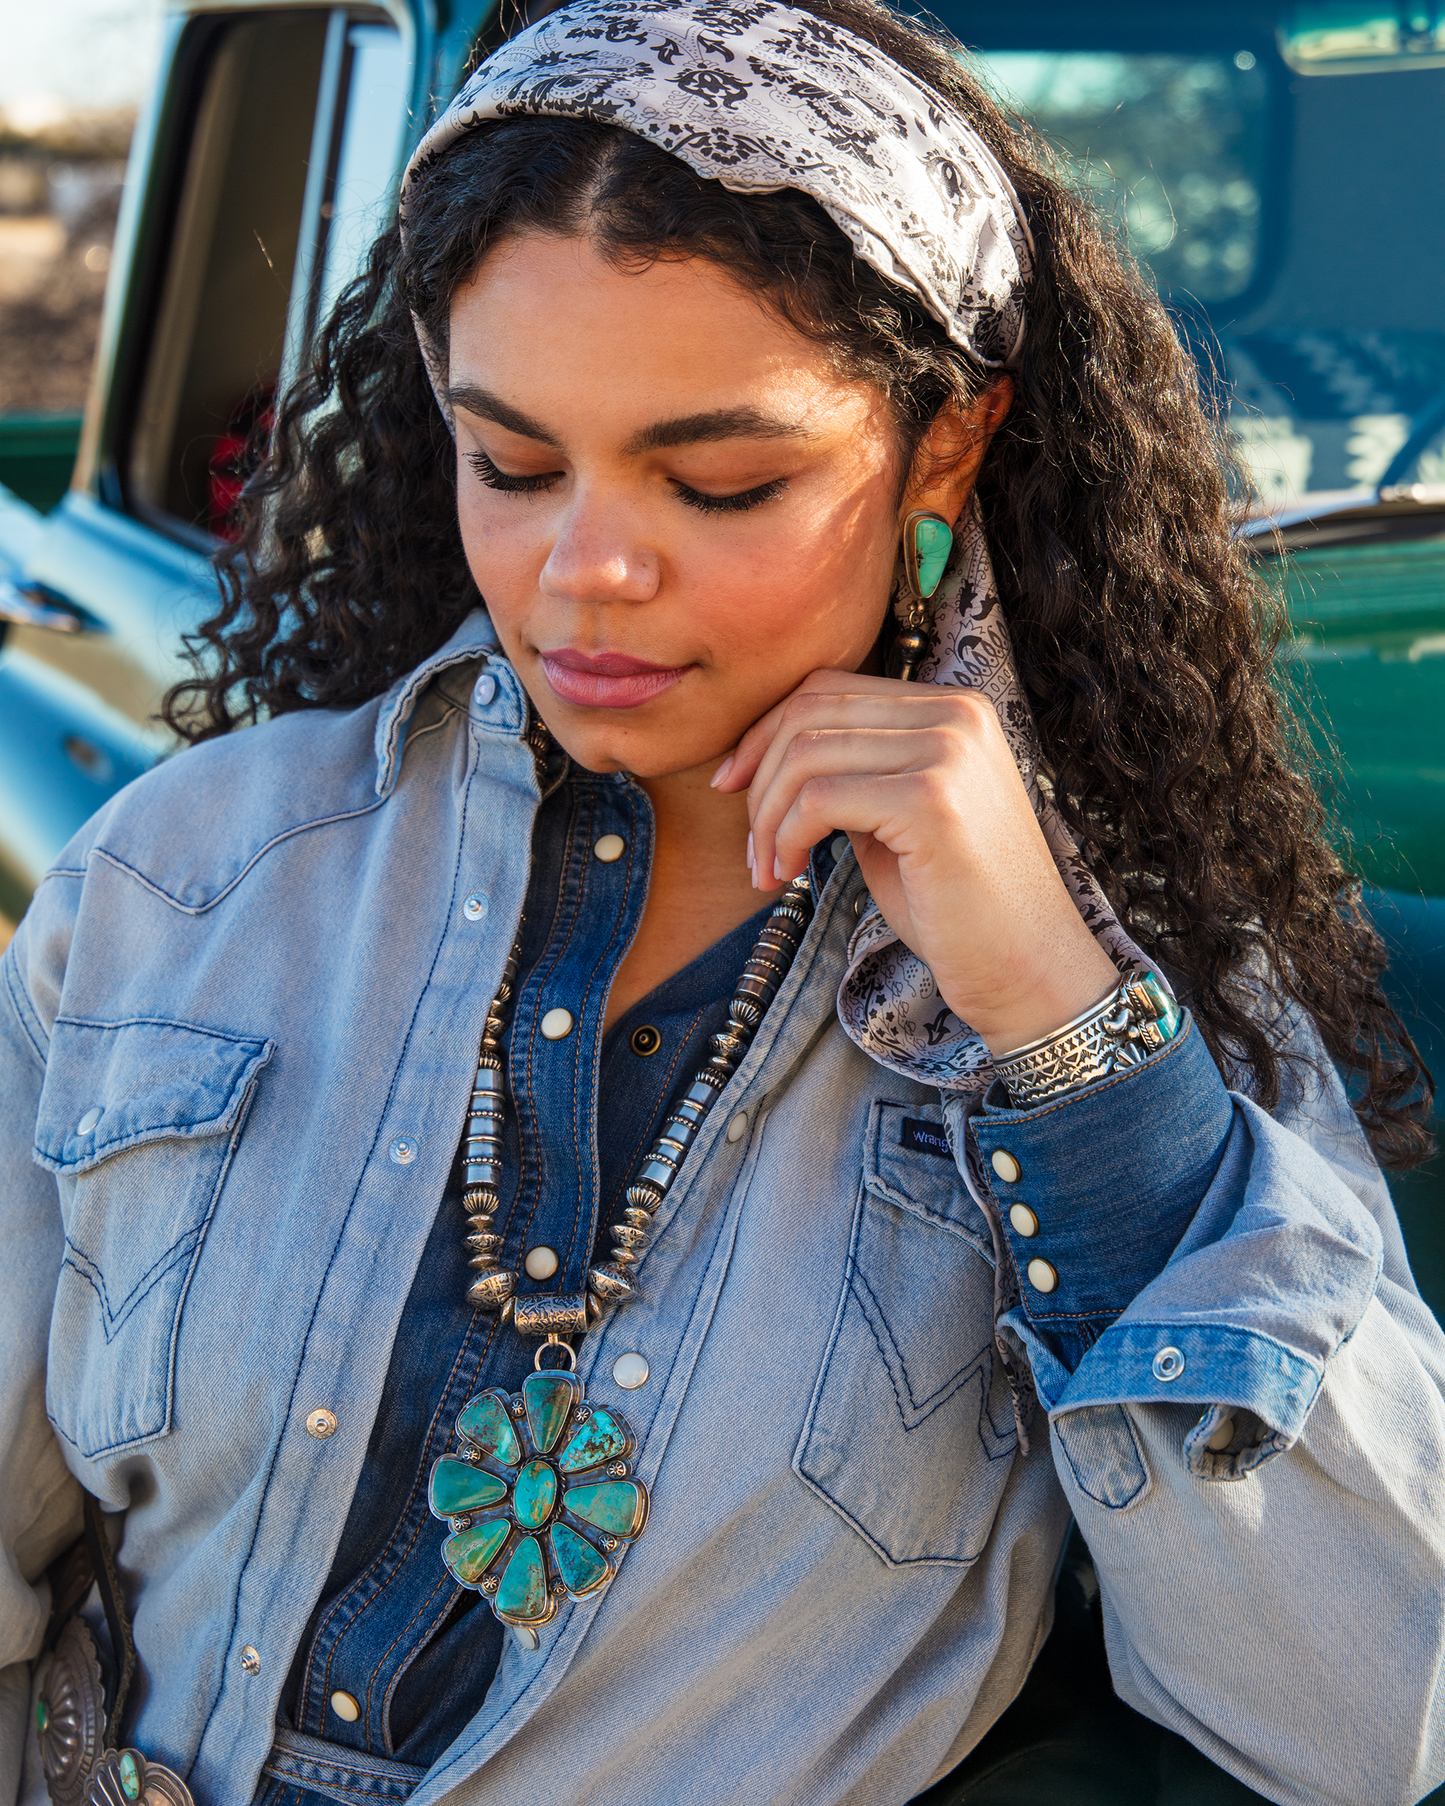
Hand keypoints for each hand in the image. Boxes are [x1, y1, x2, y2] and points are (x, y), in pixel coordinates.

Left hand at [712, 669, 1119, 1054]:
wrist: (1026, 968)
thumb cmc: (956, 907)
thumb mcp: (895, 820)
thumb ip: (851, 775)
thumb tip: (763, 756)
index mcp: (953, 709)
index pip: (828, 690)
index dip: (765, 733)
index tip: (733, 785)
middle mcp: (956, 715)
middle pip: (810, 713)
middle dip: (758, 777)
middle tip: (747, 844)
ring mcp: (947, 752)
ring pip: (806, 755)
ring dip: (766, 819)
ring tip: (766, 869)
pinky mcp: (930, 800)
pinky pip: (819, 800)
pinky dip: (784, 837)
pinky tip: (787, 874)